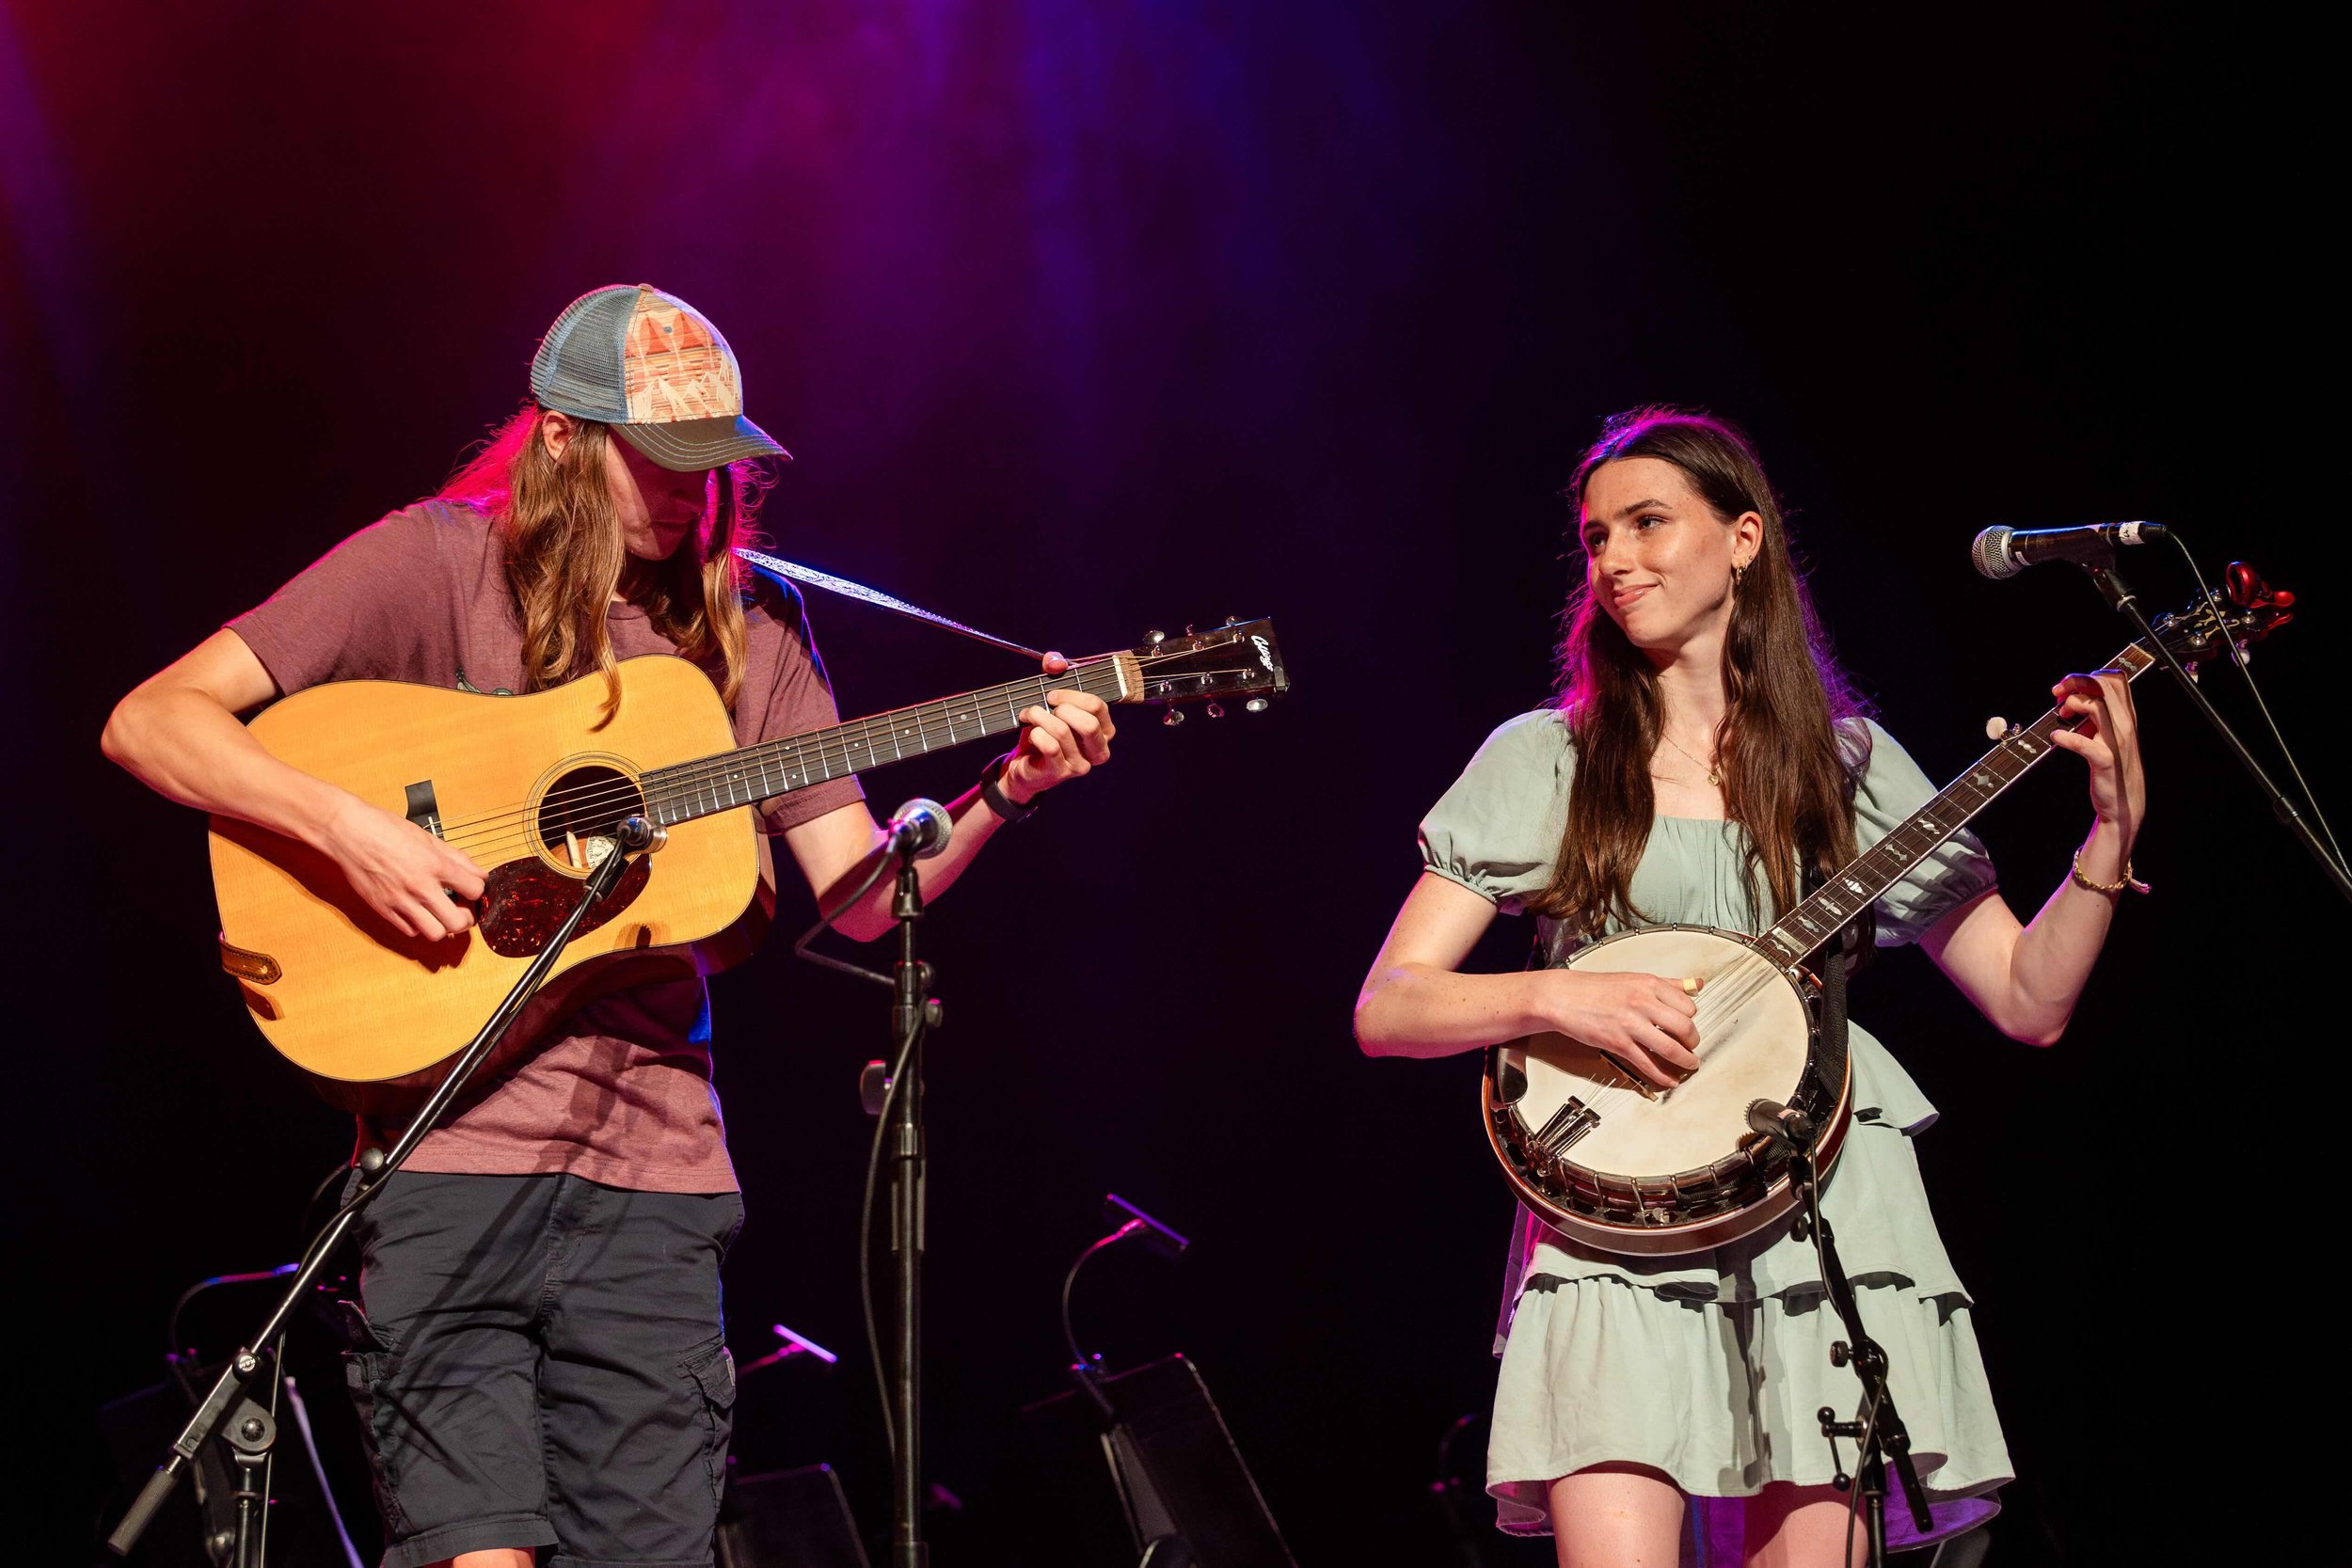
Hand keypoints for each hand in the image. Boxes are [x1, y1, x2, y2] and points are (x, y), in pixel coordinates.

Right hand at [325, 794, 486, 939]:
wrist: (349, 833)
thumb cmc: (385, 829)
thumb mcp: (428, 838)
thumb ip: (457, 858)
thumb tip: (479, 873)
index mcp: (434, 864)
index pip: (474, 889)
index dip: (477, 890)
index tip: (472, 888)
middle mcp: (420, 886)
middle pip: (458, 922)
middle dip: (466, 919)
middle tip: (463, 910)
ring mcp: (400, 901)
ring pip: (435, 933)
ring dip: (443, 927)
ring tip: (441, 914)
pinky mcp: (384, 909)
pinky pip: (410, 931)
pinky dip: (419, 926)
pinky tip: (419, 912)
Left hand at [1001, 652, 1115, 802]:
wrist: (1024, 766)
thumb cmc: (1044, 732)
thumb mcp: (1052, 701)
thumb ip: (1055, 674)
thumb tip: (1055, 661)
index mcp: (1103, 730)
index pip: (1097, 706)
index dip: (1072, 695)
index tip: (1052, 695)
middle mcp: (1098, 750)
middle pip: (1088, 722)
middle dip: (1062, 708)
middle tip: (1044, 706)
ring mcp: (1081, 765)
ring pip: (1064, 731)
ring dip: (1041, 717)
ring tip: (1029, 716)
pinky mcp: (1061, 773)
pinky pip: (1050, 746)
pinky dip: (1036, 733)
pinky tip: (1031, 733)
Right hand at [1542, 970, 1702, 1087]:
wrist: (1563, 997)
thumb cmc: (1595, 988)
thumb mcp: (1634, 978)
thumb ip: (1668, 983)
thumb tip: (1697, 984)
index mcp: (1649, 984)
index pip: (1688, 1006)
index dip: (1692, 1019)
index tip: (1689, 1026)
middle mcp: (1643, 1003)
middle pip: (1685, 1027)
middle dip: (1693, 1042)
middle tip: (1692, 1047)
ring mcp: (1630, 1025)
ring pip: (1671, 1049)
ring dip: (1685, 1061)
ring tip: (1689, 1064)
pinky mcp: (1618, 1044)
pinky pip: (1648, 1064)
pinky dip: (1663, 1076)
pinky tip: (1669, 1079)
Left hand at [2049, 669, 2143, 840]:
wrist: (2125, 802)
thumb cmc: (2112, 766)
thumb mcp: (2108, 735)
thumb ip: (2095, 717)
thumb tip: (2070, 701)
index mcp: (2126, 716)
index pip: (2115, 679)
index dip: (2088, 675)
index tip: (2068, 686)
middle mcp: (2125, 724)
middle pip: (2103, 686)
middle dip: (2074, 682)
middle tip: (2057, 694)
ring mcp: (2116, 741)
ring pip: (2096, 706)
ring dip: (2072, 704)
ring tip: (2061, 715)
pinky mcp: (2105, 760)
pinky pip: (2083, 742)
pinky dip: (2065, 737)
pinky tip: (2056, 737)